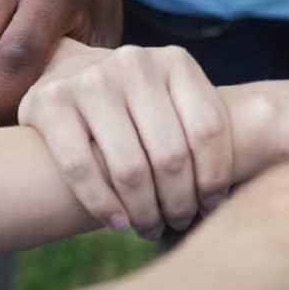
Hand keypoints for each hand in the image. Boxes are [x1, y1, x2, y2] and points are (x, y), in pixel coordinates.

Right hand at [21, 43, 231, 238]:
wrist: (63, 71)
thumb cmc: (134, 103)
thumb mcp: (172, 99)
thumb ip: (199, 128)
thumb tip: (238, 195)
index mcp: (175, 62)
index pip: (209, 131)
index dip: (214, 179)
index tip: (210, 207)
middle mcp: (135, 64)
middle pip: (172, 154)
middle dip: (179, 202)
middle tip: (178, 223)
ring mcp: (90, 81)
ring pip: (129, 167)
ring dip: (145, 211)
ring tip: (150, 227)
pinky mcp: (50, 103)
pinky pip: (81, 169)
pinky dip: (103, 205)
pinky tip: (118, 221)